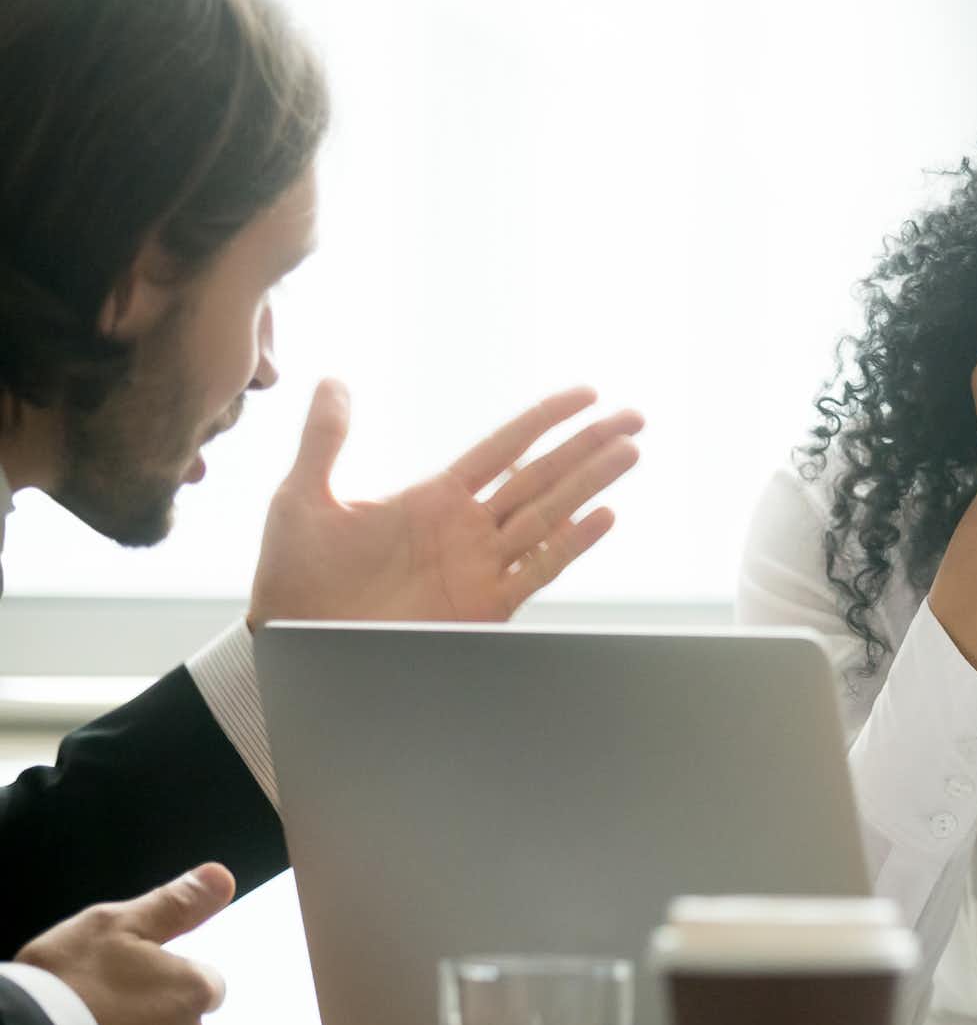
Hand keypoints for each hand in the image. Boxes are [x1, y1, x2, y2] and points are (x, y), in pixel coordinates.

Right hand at [16, 865, 234, 1024]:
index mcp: (196, 990)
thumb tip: (223, 877)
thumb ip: (177, 904)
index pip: (206, 982)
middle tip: (101, 1011)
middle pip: (183, 1023)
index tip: (128, 980)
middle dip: (152, 1017)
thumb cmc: (65, 983)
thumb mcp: (117, 925)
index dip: (166, 978)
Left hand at [247, 382, 641, 628]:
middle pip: (542, 476)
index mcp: (433, 498)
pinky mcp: (482, 606)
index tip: (585, 394)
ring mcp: (479, 567)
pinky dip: (570, 544)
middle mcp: (466, 529)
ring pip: (549, 513)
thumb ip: (325, 438)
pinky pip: (536, 569)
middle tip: (634, 416)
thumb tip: (333, 380)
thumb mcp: (302, 496)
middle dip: (589, 445)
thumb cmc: (295, 577)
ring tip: (631, 451)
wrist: (295, 644)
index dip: (544, 420)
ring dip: (592, 482)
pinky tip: (602, 517)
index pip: (503, 448)